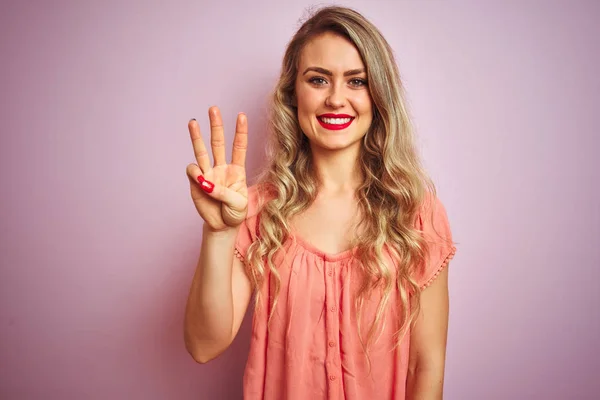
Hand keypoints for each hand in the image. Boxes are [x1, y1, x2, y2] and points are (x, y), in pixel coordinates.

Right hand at [186, 106, 247, 231]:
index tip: (241, 115)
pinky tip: (200, 181)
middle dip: (216, 125)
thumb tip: (206, 183)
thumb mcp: (239, 204)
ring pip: (202, 151)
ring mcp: (209, 173)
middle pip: (219, 142)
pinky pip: (193, 172)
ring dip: (197, 136)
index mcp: (237, 170)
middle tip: (213, 108)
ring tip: (193, 122)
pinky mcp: (197, 182)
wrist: (222, 226)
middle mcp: (222, 167)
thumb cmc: (234, 213)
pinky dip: (195, 173)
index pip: (239, 147)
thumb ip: (224, 193)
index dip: (240, 131)